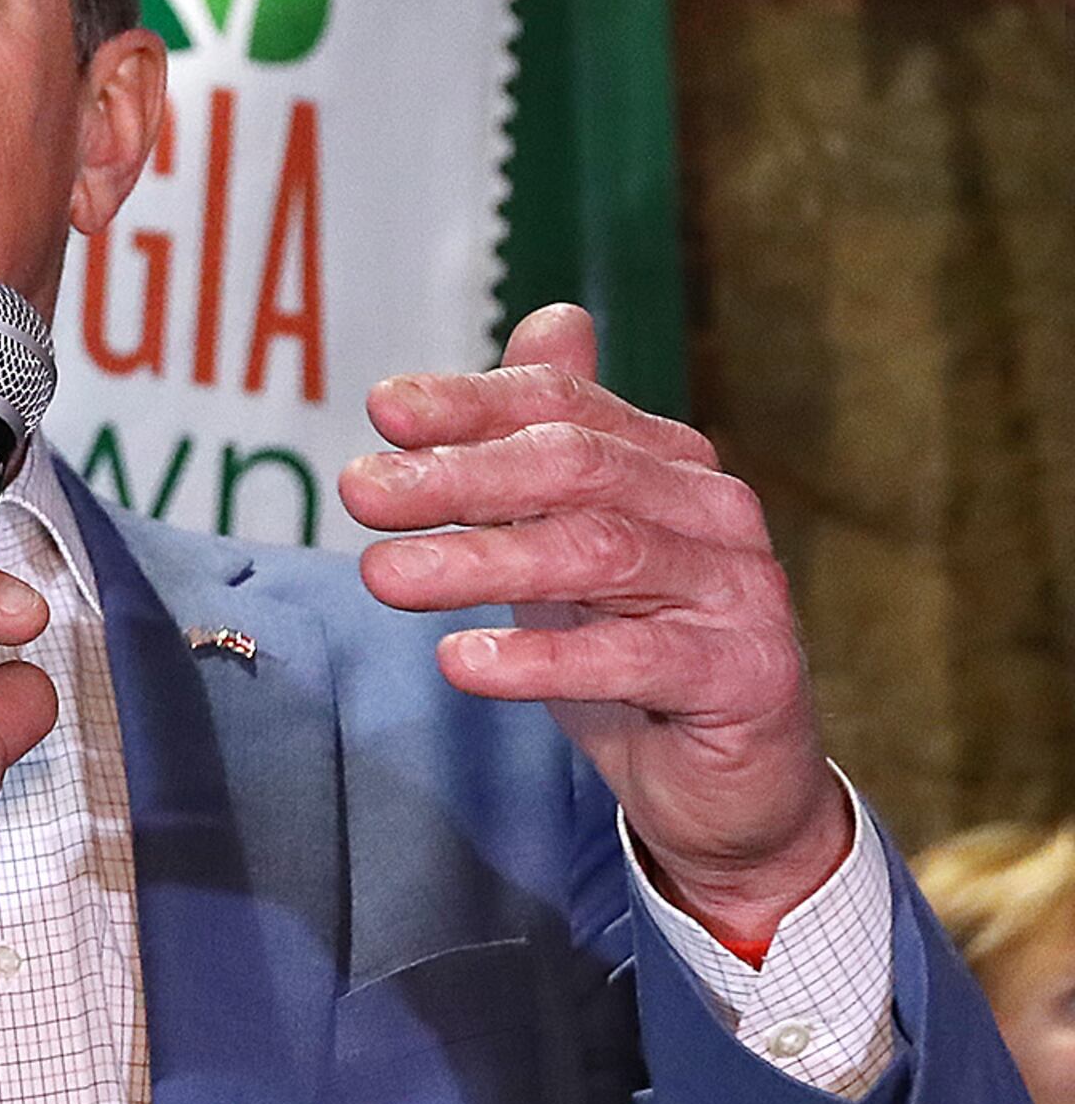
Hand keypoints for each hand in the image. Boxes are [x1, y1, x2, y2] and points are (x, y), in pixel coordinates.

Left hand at [342, 303, 847, 947]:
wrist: (730, 784)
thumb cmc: (635, 652)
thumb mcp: (576, 544)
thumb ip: (550, 448)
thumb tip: (550, 318)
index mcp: (668, 465)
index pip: (563, 409)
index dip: (472, 402)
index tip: (381, 409)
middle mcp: (712, 512)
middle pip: (576, 468)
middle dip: (459, 474)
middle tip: (358, 492)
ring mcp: (738, 592)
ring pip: (600, 553)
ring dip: (480, 560)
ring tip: (381, 575)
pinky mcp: (744, 676)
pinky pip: (634, 657)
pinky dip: (541, 657)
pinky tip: (462, 661)